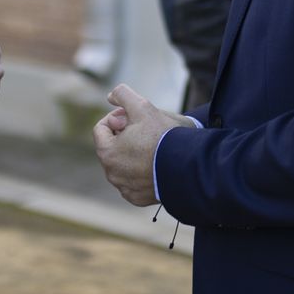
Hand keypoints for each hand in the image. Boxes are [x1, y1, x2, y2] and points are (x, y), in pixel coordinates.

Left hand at [93, 84, 192, 206]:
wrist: (190, 166)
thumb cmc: (164, 136)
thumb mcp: (143, 106)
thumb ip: (123, 94)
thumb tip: (110, 96)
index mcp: (107, 152)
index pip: (102, 128)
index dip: (118, 116)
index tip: (135, 116)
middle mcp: (112, 174)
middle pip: (113, 147)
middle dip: (126, 136)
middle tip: (147, 130)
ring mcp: (125, 188)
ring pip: (124, 164)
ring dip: (134, 154)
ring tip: (155, 147)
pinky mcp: (139, 199)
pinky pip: (135, 181)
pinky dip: (142, 173)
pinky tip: (158, 164)